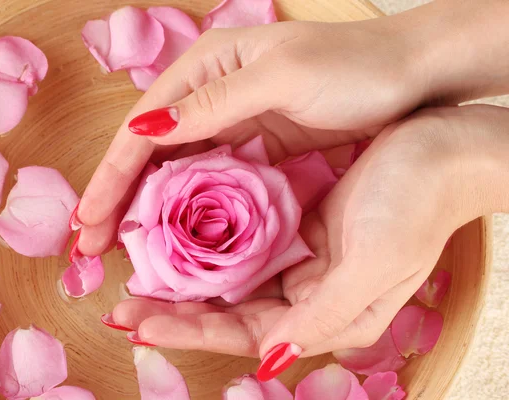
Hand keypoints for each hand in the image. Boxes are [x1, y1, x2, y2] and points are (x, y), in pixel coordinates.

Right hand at [75, 17, 429, 254]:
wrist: (409, 75)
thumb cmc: (351, 67)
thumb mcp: (280, 78)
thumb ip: (213, 103)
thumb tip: (143, 128)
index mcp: (206, 67)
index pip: (142, 127)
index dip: (110, 176)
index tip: (87, 222)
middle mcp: (209, 93)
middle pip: (150, 152)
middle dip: (118, 198)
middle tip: (92, 247)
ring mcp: (232, 121)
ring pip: (175, 170)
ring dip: (148, 208)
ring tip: (124, 250)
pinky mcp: (255, 145)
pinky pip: (209, 180)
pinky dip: (186, 207)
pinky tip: (173, 236)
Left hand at [110, 105, 508, 379]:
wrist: (443, 149)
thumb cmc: (418, 204)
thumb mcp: (375, 262)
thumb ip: (323, 314)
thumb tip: (271, 360)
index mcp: (329, 315)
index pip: (246, 334)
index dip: (192, 332)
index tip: (141, 325)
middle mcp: (310, 295)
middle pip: (230, 311)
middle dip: (176, 310)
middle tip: (122, 306)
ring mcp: (301, 260)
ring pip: (231, 278)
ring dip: (186, 277)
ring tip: (137, 274)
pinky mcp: (297, 227)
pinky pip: (244, 240)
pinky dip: (209, 241)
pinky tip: (176, 234)